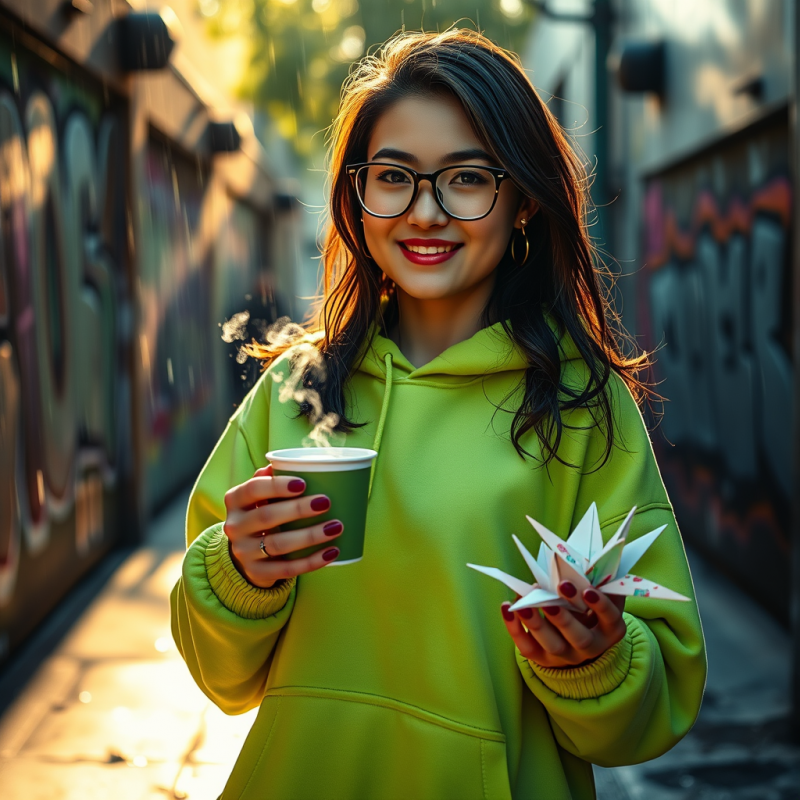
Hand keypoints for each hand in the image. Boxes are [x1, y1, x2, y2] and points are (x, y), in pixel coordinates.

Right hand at [222, 464, 342, 587]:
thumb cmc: (262, 513)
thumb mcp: (259, 496)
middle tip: (327, 502)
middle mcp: (234, 526)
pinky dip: (312, 562)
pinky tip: (332, 552)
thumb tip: (290, 462)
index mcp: (236, 500)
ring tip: (336, 526)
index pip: (253, 489)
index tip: (304, 483)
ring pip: (278, 545)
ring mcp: (244, 552)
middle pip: (267, 517)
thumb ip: (271, 478)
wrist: (247, 554)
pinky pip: (286, 570)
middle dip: (298, 509)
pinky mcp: (257, 573)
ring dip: (310, 536)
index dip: (277, 486)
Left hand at [500, 582, 626, 668]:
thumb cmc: (588, 603)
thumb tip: (574, 563)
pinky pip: (527, 648)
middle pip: (579, 637)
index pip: (609, 618)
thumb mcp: (598, 592)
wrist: (579, 634)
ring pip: (552, 645)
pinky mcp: (543, 658)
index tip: (587, 590)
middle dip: (564, 618)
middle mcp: (591, 647)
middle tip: (550, 600)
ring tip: (522, 605)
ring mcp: (566, 655)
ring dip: (536, 624)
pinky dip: (515, 629)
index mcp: (610, 629)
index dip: (600, 605)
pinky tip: (507, 609)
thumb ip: (592, 580)